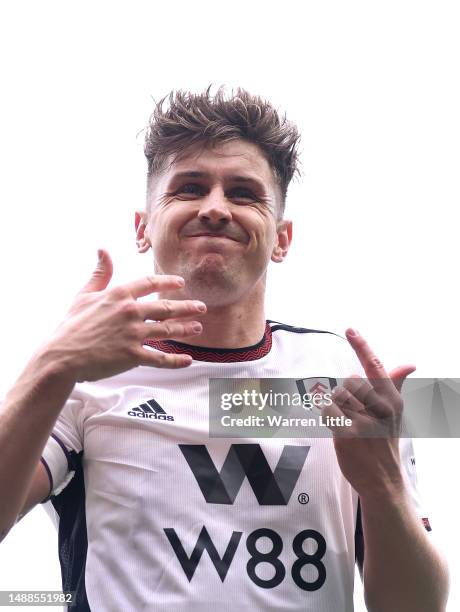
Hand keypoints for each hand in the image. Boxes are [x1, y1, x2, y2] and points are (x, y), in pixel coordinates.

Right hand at [41, 250, 205, 382]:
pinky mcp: (132, 356)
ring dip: (186, 328)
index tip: (181, 283)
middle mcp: (130, 312)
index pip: (151, 283)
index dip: (169, 282)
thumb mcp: (84, 295)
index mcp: (119, 295)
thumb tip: (103, 250)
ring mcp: (132, 334)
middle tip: (202, 307)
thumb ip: (100, 274)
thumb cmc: (72, 325)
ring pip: (167, 330)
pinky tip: (188, 359)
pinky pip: (160, 358)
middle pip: (166, 307)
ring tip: (198, 327)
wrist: (62, 355)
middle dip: (187, 307)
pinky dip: (176, 360)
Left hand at [322, 328, 415, 498]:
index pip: (374, 366)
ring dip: (338, 407)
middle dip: (348, 395)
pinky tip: (339, 430)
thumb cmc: (386, 441)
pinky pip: (327, 412)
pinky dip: (329, 418)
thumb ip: (396, 384)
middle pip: (348, 381)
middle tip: (357, 415)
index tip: (350, 329)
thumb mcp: (396, 412)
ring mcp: (362, 422)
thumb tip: (410, 364)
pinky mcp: (345, 435)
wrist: (383, 480)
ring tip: (350, 424)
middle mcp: (379, 409)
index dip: (361, 346)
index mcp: (392, 400)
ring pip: (336, 396)